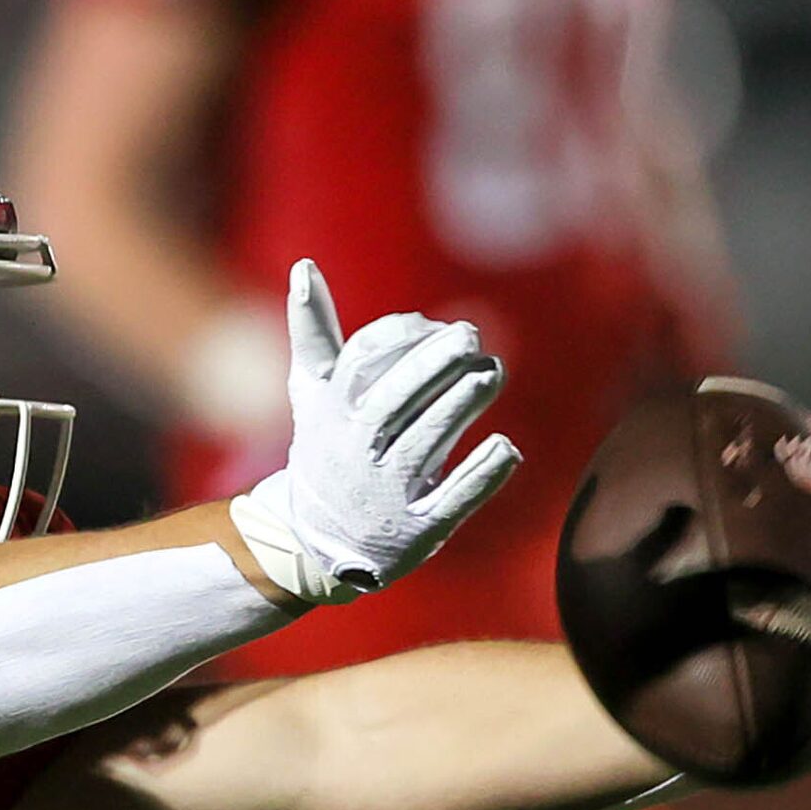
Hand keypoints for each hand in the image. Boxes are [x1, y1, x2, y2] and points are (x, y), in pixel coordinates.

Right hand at [227, 260, 519, 605]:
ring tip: (492, 373)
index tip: (428, 325)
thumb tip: (303, 266)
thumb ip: (312, 333)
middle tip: (468, 334)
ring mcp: (384, 494)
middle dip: (429, 366)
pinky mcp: (415, 530)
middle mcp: (354, 453)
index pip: (360, 364)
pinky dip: (478, 476)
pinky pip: (450, 502)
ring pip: (422, 446)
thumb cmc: (327, 450)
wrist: (317, 543)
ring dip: (457, 407)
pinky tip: (507, 447)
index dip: (397, 337)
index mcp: (332, 414)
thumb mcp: (312, 395)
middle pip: (390, 402)